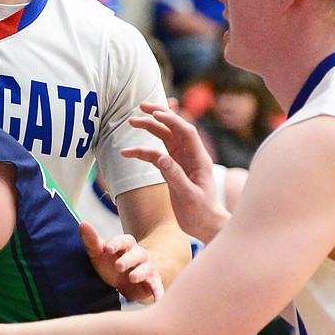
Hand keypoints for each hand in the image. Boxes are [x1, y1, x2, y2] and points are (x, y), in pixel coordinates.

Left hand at [79, 221, 162, 303]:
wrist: (123, 282)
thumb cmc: (109, 264)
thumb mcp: (98, 253)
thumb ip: (91, 240)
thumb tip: (83, 224)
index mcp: (126, 245)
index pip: (123, 240)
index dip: (116, 243)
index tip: (107, 248)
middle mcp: (139, 254)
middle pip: (136, 254)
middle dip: (128, 259)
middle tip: (118, 266)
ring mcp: (146, 268)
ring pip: (146, 268)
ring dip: (140, 272)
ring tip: (132, 277)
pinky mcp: (152, 283)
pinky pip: (157, 286)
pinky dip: (158, 291)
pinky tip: (157, 297)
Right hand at [122, 101, 228, 243]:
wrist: (206, 226)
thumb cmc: (201, 213)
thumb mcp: (188, 196)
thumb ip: (175, 176)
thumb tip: (160, 158)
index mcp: (199, 159)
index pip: (186, 132)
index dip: (172, 120)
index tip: (155, 114)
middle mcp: (190, 156)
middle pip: (174, 130)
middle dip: (158, 116)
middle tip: (140, 107)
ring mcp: (181, 161)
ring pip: (164, 139)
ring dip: (149, 129)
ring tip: (131, 122)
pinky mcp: (172, 169)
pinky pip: (156, 155)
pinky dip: (142, 151)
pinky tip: (128, 152)